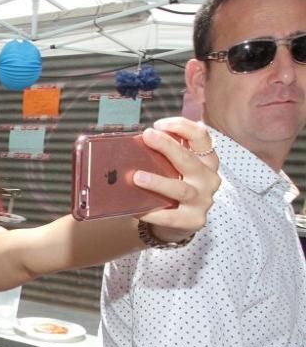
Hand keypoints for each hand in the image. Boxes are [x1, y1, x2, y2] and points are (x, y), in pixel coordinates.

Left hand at [133, 118, 220, 242]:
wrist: (182, 222)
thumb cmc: (174, 187)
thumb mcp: (175, 168)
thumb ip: (165, 155)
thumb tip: (139, 139)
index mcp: (206, 160)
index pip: (201, 137)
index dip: (181, 126)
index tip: (158, 125)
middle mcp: (208, 178)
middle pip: (189, 159)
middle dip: (167, 146)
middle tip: (147, 136)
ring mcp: (203, 200)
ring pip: (181, 189)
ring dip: (158, 182)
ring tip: (137, 177)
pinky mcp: (193, 220)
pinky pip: (171, 216)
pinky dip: (153, 213)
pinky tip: (137, 210)